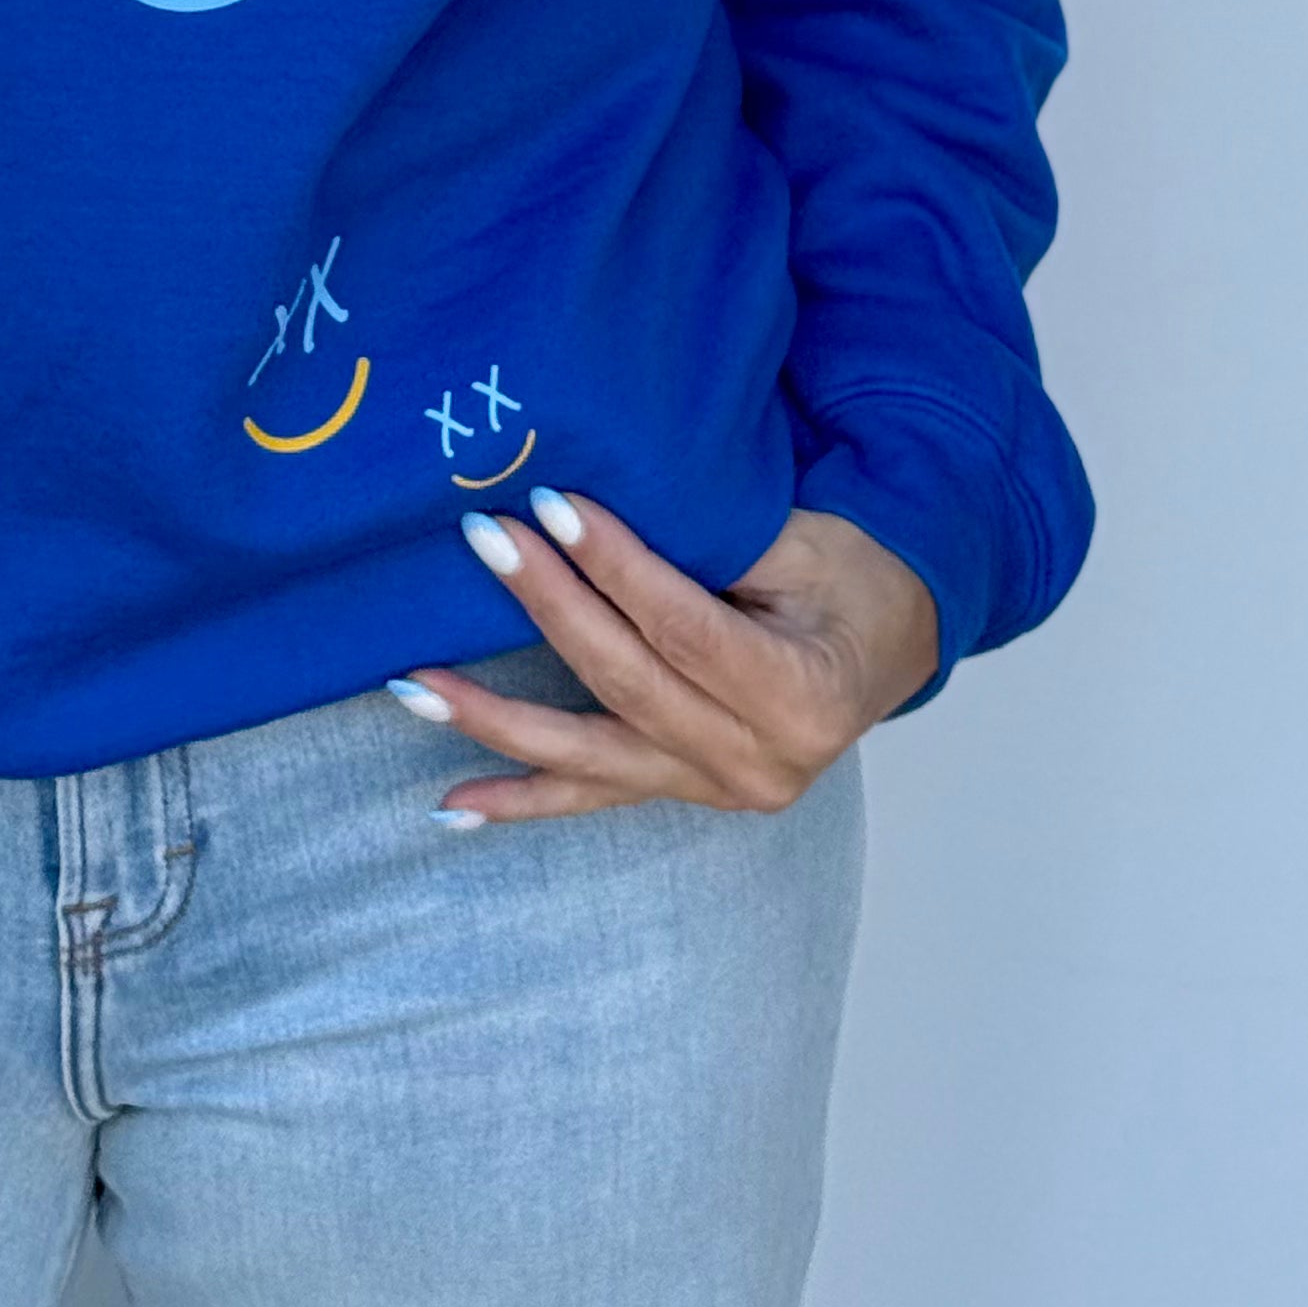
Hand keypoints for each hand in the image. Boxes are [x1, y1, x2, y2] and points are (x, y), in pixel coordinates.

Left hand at [390, 492, 939, 822]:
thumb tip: (594, 502)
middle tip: (481, 541)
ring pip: (592, 752)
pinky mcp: (685, 792)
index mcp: (802, 696)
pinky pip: (595, 795)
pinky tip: (452, 804)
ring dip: (496, 720)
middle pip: (628, 682)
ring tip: (416, 687)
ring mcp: (718, 790)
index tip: (547, 505)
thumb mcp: (805, 541)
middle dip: (548, 607)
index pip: (685, 628)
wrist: (891, 636)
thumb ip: (715, 539)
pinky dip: (523, 798)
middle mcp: (760, 764)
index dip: (613, 566)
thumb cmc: (850, 572)